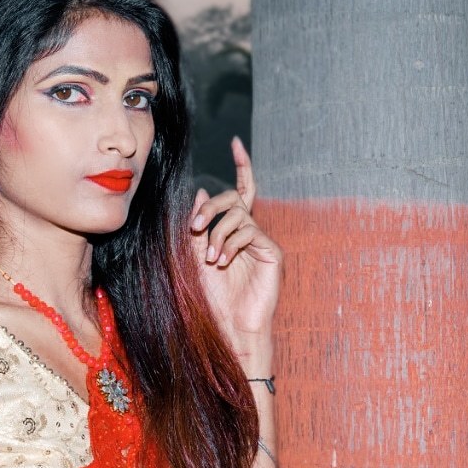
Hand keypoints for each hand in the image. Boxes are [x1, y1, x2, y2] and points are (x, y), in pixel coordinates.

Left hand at [190, 137, 282, 365]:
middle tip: (194, 226)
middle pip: (236, 199)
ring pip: (240, 216)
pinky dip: (231, 244)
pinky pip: (250, 232)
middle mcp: (251, 232)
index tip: (236, 142)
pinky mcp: (273, 253)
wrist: (229, 325)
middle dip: (212, 208)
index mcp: (234, 231)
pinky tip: (223, 263)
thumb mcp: (196, 256)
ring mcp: (263, 242)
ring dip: (218, 234)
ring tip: (211, 260)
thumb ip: (199, 226)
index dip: (242, 166)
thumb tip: (203, 192)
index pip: (241, 192)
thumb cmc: (213, 296)